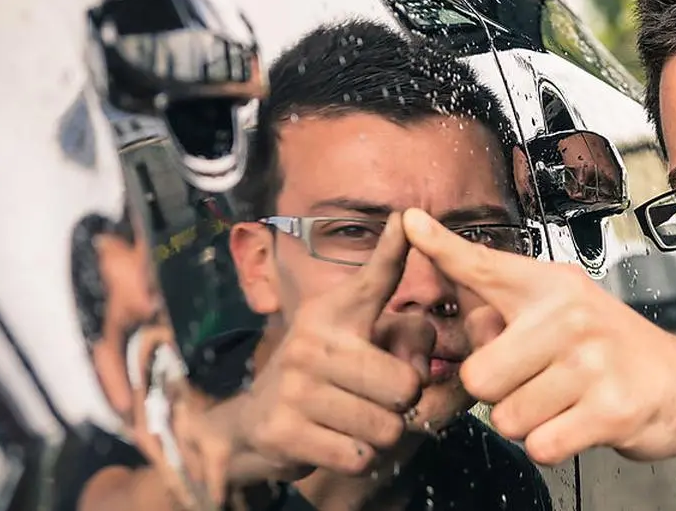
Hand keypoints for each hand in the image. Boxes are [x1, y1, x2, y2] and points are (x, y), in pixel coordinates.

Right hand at [199, 213, 435, 490]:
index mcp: (333, 313)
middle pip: (406, 385)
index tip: (406, 216)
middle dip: (403, 405)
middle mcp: (311, 341)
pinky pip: (360, 457)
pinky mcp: (284, 430)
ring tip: (354, 422)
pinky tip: (336, 443)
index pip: (375, 278)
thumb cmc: (324, 379)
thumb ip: (405, 342)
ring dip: (380, 436)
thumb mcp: (356, 346)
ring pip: (386, 428)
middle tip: (376, 400)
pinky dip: (360, 459)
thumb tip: (422, 364)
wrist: (253, 424)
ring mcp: (294, 386)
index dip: (393, 249)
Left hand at [403, 208, 675, 465]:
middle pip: (479, 376)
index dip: (440, 247)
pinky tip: (575, 421)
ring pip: (507, 418)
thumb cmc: (608, 349)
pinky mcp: (610, 409)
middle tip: (532, 380)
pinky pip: (540, 444)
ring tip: (560, 399)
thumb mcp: (559, 310)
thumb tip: (452, 297)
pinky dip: (552, 444)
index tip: (410, 222)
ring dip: (527, 421)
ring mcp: (591, 361)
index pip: (481, 265)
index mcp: (548, 287)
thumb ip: (503, 309)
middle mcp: (568, 315)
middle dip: (496, 393)